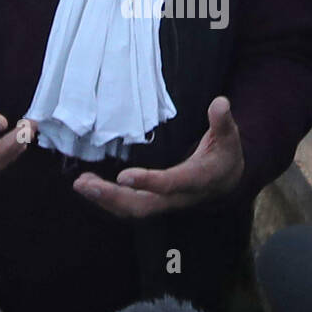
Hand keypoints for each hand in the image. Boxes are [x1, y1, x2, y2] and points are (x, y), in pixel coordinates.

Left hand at [72, 95, 243, 218]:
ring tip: (81, 184)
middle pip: (144, 205)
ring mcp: (165, 202)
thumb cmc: (225, 154)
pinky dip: (107, 199)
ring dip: (104, 199)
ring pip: (132, 209)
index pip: (171, 184)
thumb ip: (223, 121)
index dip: (149, 182)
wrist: (227, 180)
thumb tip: (220, 102)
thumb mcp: (229, 136)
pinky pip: (129, 206)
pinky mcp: (154, 201)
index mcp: (197, 180)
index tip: (124, 176)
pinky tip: (89, 186)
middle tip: (87, 184)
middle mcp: (179, 196)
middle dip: (114, 197)